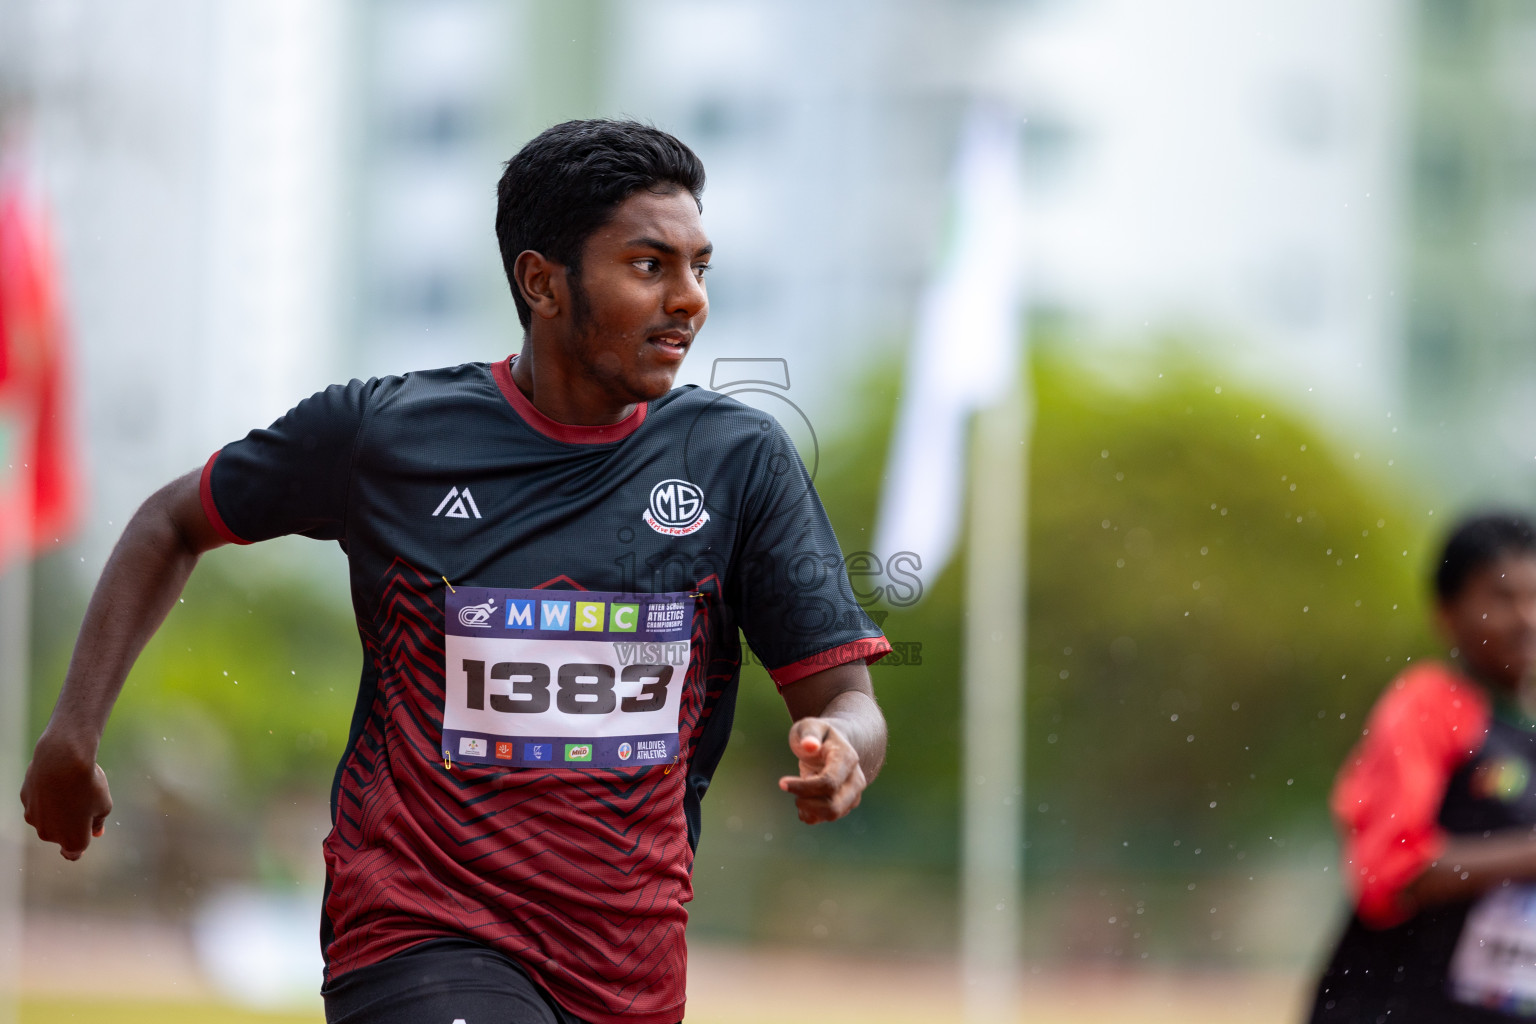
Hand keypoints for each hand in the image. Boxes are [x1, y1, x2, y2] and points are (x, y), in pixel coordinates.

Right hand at [20, 732, 112, 860]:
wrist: (62, 761)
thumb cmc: (88, 786)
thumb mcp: (104, 805)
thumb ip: (97, 822)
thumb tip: (97, 832)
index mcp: (72, 840)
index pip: (73, 853)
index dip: (79, 847)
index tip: (84, 834)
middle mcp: (49, 834)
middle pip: (61, 833)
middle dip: (71, 822)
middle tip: (85, 801)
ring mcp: (34, 818)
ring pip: (48, 817)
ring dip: (58, 808)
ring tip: (71, 788)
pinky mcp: (26, 801)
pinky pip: (40, 801)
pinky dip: (47, 794)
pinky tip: (57, 779)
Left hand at [778, 717, 866, 823]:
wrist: (834, 745)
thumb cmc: (818, 734)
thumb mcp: (810, 726)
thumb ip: (809, 733)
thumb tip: (810, 745)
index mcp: (847, 759)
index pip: (828, 783)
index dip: (803, 787)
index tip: (781, 783)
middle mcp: (856, 780)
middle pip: (833, 806)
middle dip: (805, 801)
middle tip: (789, 786)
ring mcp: (853, 795)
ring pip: (831, 815)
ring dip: (807, 807)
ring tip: (797, 790)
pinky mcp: (845, 806)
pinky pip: (825, 819)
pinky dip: (809, 814)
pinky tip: (802, 798)